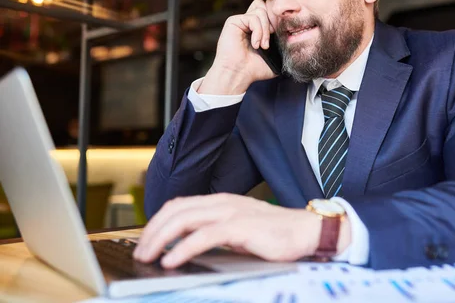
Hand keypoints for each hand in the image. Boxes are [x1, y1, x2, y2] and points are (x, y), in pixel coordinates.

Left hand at [133, 194, 346, 268]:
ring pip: (184, 220)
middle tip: (140, 252)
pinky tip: (171, 260)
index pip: (179, 205)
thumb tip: (186, 247)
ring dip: (160, 239)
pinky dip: (182, 248)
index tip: (145, 240)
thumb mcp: (239, 230)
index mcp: (220, 201)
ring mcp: (231, 213)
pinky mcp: (241, 227)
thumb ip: (215, 232)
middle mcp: (222, 203)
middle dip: (152, 231)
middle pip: (176, 211)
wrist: (306, 231)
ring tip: (148, 256)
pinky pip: (203, 236)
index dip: (157, 221)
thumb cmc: (274, 234)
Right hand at [200, 0, 276, 94]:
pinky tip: (255, 44)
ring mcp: (241, 21)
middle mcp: (248, 22)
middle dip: (271, 23)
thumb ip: (282, 45)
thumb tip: (294, 36)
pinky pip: (253, 17)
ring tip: (262, 46)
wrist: (238, 74)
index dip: (276, 21)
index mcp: (257, 28)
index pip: (269, 12)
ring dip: (265, 30)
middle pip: (265, 6)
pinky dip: (258, 31)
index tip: (276, 38)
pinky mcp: (234, 21)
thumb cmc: (254, 69)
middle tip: (269, 42)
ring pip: (261, 11)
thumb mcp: (275, 57)